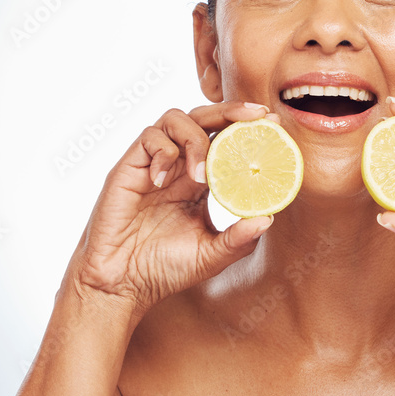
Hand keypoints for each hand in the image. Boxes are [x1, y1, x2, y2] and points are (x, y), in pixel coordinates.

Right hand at [65, 102, 275, 321]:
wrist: (121, 284)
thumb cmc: (163, 269)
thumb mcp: (211, 256)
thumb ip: (239, 239)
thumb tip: (269, 218)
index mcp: (199, 182)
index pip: (225, 141)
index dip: (246, 129)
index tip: (273, 124)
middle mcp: (178, 166)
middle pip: (204, 118)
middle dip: (230, 111)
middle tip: (256, 115)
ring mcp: (153, 164)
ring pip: (176, 118)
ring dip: (196, 138)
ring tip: (201, 175)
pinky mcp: (129, 167)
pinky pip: (149, 138)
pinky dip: (163, 152)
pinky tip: (163, 182)